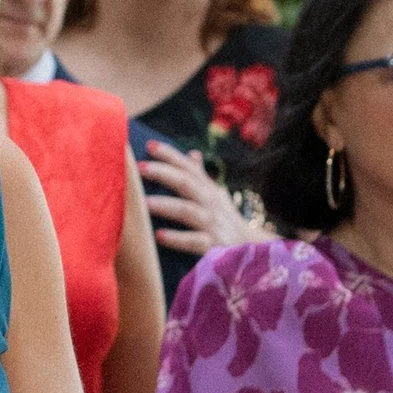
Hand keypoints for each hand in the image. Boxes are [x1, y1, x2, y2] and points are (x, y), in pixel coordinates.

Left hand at [139, 139, 260, 258]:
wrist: (252, 249)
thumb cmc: (226, 221)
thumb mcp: (216, 197)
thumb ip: (201, 177)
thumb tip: (192, 153)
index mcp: (207, 189)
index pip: (188, 167)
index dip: (170, 154)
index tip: (149, 144)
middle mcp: (210, 202)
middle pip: (186, 182)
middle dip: (163, 173)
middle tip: (140, 166)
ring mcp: (212, 223)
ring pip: (187, 210)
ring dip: (165, 205)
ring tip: (143, 202)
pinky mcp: (213, 246)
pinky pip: (194, 241)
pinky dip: (177, 238)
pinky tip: (159, 235)